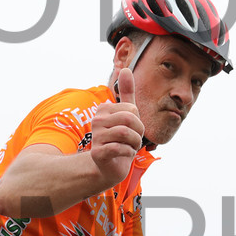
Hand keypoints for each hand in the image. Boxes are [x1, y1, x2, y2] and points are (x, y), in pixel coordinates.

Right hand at [88, 67, 143, 185]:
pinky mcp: (98, 153)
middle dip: (138, 133)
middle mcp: (97, 120)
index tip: (132, 130)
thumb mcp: (126, 115)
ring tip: (129, 147)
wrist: (110, 166)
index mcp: (104, 109)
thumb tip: (125, 69)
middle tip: (133, 141)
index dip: (139, 122)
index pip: (132, 109)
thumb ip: (127, 93)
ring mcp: (96, 136)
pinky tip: (124, 155)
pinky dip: (128, 153)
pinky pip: (120, 148)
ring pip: (126, 134)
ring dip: (134, 144)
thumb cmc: (120, 139)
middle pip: (130, 120)